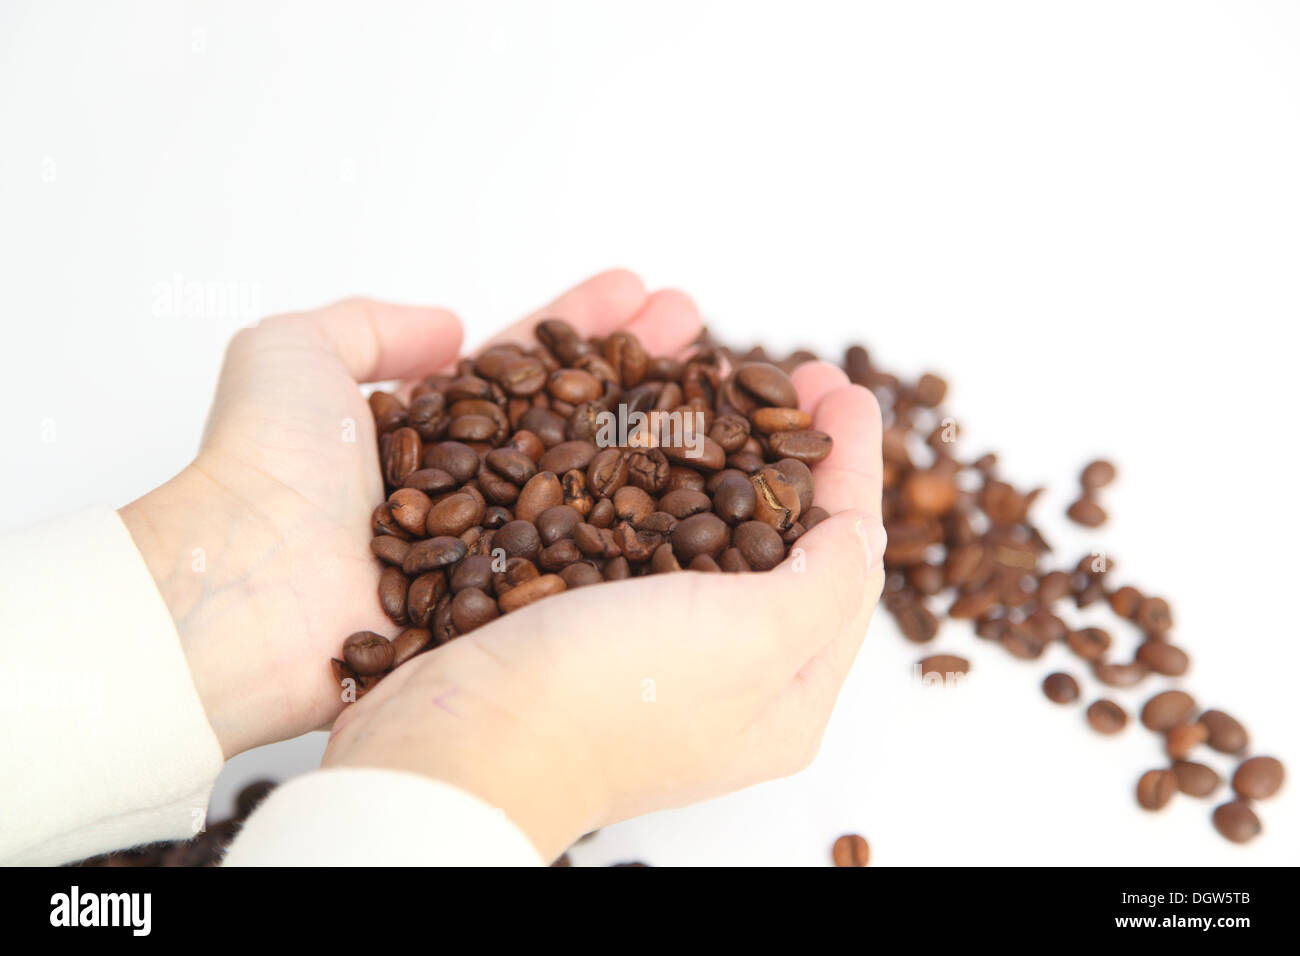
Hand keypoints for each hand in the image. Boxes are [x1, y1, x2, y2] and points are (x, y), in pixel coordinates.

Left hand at [121, 270, 683, 756]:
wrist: (240, 590)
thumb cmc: (259, 468)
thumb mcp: (290, 351)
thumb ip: (366, 323)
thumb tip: (447, 330)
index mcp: (434, 430)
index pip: (528, 365)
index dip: (585, 326)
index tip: (640, 291)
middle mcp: (476, 489)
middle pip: (577, 416)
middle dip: (642, 367)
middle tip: (700, 328)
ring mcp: (500, 550)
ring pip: (599, 482)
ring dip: (662, 434)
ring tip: (723, 390)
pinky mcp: (515, 608)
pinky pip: (593, 558)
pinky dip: (652, 526)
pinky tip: (708, 491)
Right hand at [321, 347, 884, 860]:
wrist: (456, 743)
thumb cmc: (611, 698)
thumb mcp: (752, 641)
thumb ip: (827, 583)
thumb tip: (862, 530)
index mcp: (785, 693)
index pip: (846, 561)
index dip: (850, 467)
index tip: (845, 387)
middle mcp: (726, 673)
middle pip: (780, 541)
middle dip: (789, 451)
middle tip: (788, 376)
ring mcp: (652, 647)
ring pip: (705, 527)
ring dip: (722, 450)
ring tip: (720, 384)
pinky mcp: (586, 622)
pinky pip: (637, 531)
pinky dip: (649, 474)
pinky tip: (643, 430)